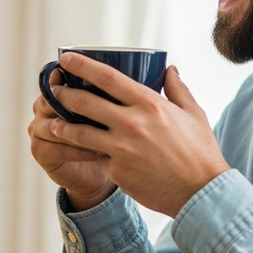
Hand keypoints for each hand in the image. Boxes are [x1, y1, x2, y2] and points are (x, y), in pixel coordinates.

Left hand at [34, 53, 229, 215]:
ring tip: (51, 122)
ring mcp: (120, 148)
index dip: (82, 65)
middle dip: (62, 93)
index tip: (66, 58)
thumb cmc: (199, 152)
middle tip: (53, 89)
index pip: (106, 77)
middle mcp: (130, 123)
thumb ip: (177, 89)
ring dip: (60, 125)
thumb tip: (169, 68)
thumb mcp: (193, 114)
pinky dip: (84, 152)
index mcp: (149, 104)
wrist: (200, 194)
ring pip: (78, 131)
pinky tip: (76, 150)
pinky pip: (94, 156)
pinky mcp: (115, 171)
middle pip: (84, 102)